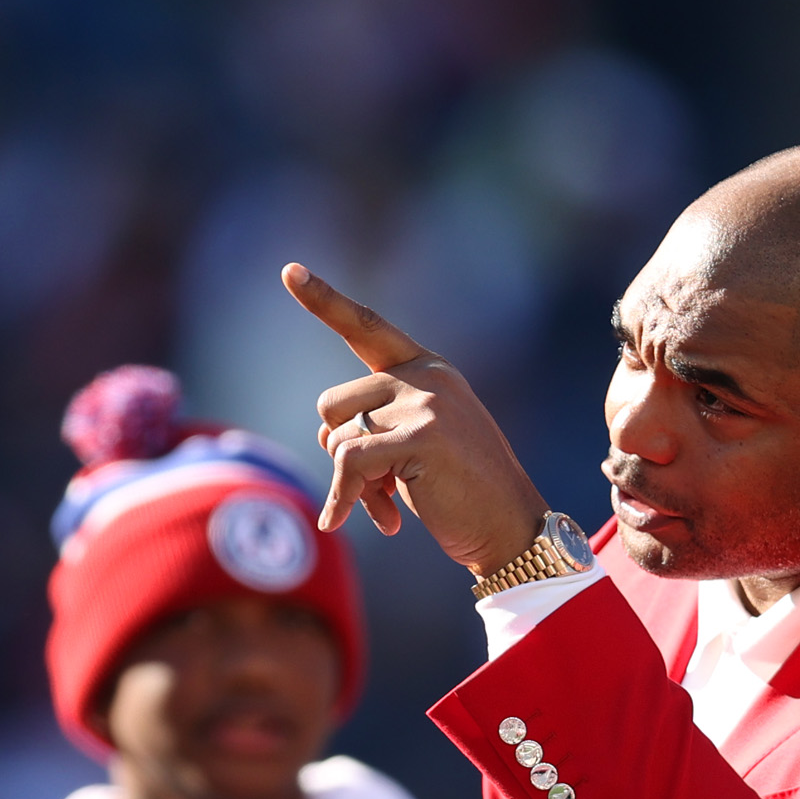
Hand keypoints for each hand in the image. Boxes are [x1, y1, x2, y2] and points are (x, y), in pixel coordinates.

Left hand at [287, 264, 548, 577]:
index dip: (324, 300)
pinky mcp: (421, 435)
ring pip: (339, 439)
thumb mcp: (415, 443)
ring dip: (352, 483)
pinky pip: (350, 463)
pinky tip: (384, 524)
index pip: (366, 326)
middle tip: (379, 486)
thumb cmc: (458, 491)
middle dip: (343, 452)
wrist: (510, 527)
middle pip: (332, 405)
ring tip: (389, 504)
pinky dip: (348, 499)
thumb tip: (327, 436)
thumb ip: (375, 424)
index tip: (289, 271)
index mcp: (426, 368)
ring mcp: (426, 401)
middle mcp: (426, 375)